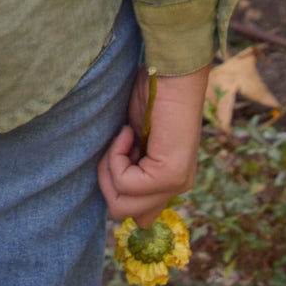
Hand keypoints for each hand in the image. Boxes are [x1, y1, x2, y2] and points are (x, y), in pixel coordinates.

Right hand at [98, 65, 208, 225]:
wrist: (170, 71)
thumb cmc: (151, 94)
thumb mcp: (134, 138)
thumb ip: (130, 165)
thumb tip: (112, 188)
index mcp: (170, 181)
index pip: (139, 215)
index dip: (116, 184)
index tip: (122, 147)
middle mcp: (176, 187)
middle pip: (128, 215)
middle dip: (109, 182)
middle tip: (118, 146)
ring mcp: (175, 183)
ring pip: (122, 206)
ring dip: (111, 171)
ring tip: (123, 139)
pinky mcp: (169, 174)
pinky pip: (125, 183)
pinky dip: (116, 156)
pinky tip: (128, 131)